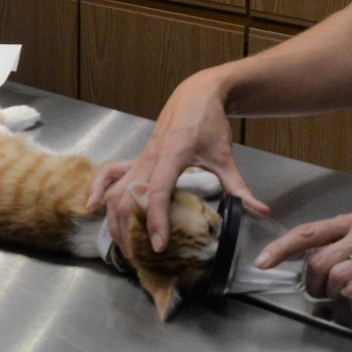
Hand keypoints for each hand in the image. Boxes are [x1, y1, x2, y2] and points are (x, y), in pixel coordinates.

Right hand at [88, 69, 268, 255]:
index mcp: (172, 154)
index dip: (156, 220)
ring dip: (114, 218)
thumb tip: (259, 210)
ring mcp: (140, 156)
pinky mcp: (137, 157)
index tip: (160, 246)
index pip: (157, 192)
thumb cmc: (209, 121)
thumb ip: (239, 186)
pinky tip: (92, 207)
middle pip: (127, 196)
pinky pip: (110, 173)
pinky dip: (98, 189)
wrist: (195, 93)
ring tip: (123, 246)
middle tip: (139, 257)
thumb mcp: (225, 155)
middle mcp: (150, 156)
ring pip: (115, 189)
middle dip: (129, 229)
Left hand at [257, 212, 351, 302]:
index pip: (306, 233)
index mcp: (347, 223)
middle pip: (318, 260)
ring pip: (336, 273)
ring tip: (341, 296)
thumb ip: (334, 247)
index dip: (281, 248)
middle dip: (312, 283)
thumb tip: (302, 263)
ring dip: (331, 292)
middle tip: (320, 293)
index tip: (262, 262)